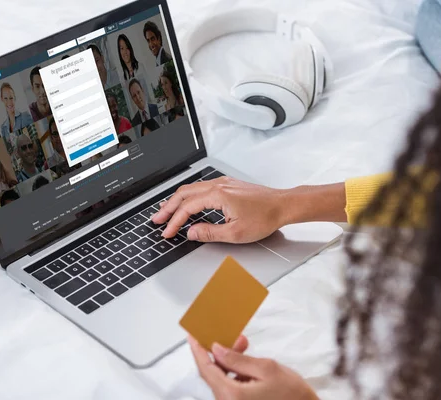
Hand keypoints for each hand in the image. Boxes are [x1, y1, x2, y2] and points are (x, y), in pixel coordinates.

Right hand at [152, 177, 287, 242]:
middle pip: (184, 194)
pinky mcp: (228, 185)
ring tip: (166, 211)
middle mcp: (218, 185)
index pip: (187, 208)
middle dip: (168, 208)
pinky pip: (201, 187)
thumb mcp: (236, 232)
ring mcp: (223, 183)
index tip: (167, 232)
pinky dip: (189, 195)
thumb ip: (209, 233)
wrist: (283, 205)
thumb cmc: (265, 217)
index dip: (174, 222)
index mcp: (218, 195)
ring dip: (177, 200)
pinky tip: (187, 202)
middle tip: (157, 219)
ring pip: (191, 189)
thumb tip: (191, 233)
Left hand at [189, 336, 317, 399]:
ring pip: (221, 379)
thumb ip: (238, 359)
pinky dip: (234, 371)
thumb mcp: (266, 368)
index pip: (206, 368)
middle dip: (218, 351)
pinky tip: (245, 362)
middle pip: (212, 373)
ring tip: (243, 344)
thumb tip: (217, 349)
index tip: (192, 335)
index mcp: (232, 395)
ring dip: (228, 360)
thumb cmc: (292, 395)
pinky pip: (229, 386)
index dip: (197, 349)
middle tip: (226, 334)